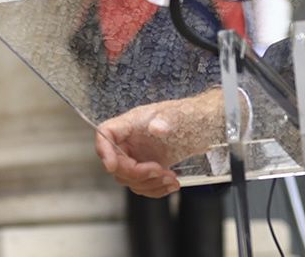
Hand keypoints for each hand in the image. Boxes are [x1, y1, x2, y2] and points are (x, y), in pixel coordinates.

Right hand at [94, 91, 227, 197]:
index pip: (106, 134)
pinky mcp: (147, 169)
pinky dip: (155, 189)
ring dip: (150, 184)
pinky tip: (171, 185)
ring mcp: (137, 156)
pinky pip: (142, 185)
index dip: (104, 150)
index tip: (111, 166)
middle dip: (137, 173)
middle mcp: (129, 141)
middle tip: (160, 172)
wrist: (201, 126)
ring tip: (172, 180)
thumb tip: (157, 128)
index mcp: (130, 123)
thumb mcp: (177, 114)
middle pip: (116, 164)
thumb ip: (165, 119)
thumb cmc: (186, 115)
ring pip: (129, 179)